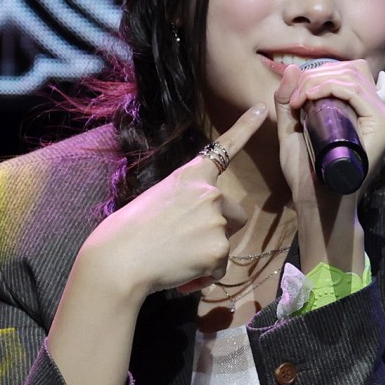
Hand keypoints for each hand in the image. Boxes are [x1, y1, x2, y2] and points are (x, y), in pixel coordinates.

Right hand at [86, 104, 265, 303]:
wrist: (120, 259)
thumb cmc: (128, 231)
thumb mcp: (158, 199)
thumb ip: (186, 202)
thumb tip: (199, 225)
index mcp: (191, 176)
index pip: (224, 148)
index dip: (246, 127)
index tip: (263, 109)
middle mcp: (209, 193)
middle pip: (235, 214)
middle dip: (220, 229)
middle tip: (186, 241)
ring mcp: (216, 221)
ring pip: (225, 243)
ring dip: (208, 255)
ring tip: (175, 257)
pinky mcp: (218, 250)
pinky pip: (219, 269)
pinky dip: (203, 275)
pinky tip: (180, 271)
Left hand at [273, 59, 384, 211]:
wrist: (317, 201)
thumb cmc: (306, 172)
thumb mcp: (292, 130)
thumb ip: (287, 102)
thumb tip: (293, 68)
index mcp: (363, 110)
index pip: (349, 73)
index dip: (320, 73)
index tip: (296, 95)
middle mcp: (379, 111)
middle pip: (351, 70)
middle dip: (317, 75)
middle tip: (295, 98)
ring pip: (352, 77)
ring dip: (319, 81)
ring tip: (299, 100)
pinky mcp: (384, 126)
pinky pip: (356, 92)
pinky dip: (330, 88)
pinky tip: (310, 97)